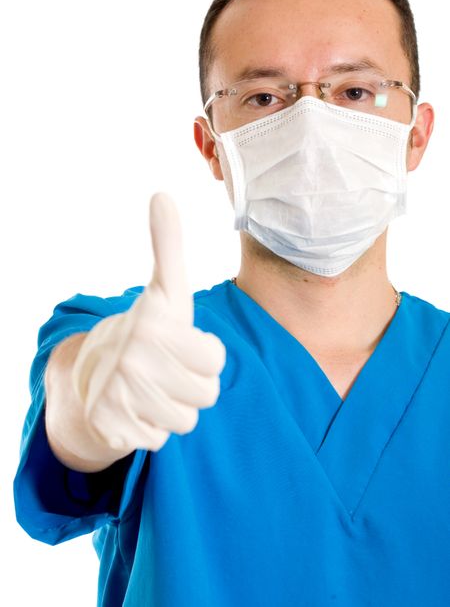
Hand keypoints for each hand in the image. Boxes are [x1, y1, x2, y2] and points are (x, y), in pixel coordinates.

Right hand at [73, 193, 225, 452]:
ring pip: (186, 421)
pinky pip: (160, 441)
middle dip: (192, 385)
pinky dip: (152, 429)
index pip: (217, 360)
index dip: (205, 355)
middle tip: (167, 370)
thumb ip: (169, 245)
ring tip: (153, 389)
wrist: (92, 373)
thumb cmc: (146, 331)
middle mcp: (133, 358)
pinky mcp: (110, 426)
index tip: (181, 344)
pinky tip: (137, 410)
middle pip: (206, 395)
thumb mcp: (165, 290)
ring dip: (174, 409)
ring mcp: (119, 393)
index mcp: (154, 324)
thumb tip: (161, 195)